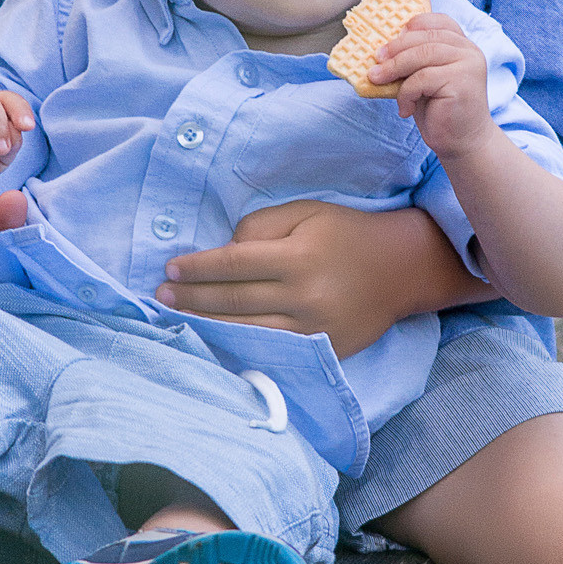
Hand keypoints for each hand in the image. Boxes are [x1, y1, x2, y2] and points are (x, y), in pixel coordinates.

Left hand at [158, 199, 482, 357]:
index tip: (171, 270)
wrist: (402, 269)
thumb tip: (226, 251)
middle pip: (233, 301)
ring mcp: (312, 329)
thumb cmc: (347, 233)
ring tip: (177, 318)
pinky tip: (215, 340)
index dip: (197, 269)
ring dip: (205, 326)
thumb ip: (261, 227)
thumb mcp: (306, 213)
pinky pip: (271, 350)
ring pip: (246, 331)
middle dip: (191, 299)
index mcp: (298, 257)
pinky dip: (239, 345)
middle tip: (160, 297)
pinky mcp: (321, 350)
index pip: (233, 263)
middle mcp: (303, 296)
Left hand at [368, 13, 494, 164]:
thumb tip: (380, 49)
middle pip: (426, 37)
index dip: (414, 24)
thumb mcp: (424, 79)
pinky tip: (404, 108)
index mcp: (463, 45)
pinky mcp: (462, 82)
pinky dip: (406, 93)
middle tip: (375, 61)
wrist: (462, 142)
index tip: (392, 36)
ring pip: (422, 55)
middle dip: (395, 48)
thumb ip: (414, 60)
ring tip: (377, 79)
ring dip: (394, 68)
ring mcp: (468, 65)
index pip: (439, 21)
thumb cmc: (441, 110)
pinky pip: (422, 78)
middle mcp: (469, 51)